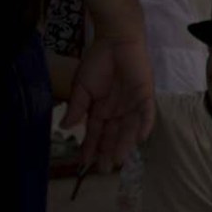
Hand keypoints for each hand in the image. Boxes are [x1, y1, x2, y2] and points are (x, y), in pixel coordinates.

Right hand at [63, 37, 154, 172]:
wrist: (115, 42)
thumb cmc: (98, 63)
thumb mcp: (81, 87)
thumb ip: (76, 107)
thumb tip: (64, 127)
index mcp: (102, 110)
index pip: (96, 133)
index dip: (90, 147)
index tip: (85, 163)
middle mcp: (118, 111)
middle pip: (113, 135)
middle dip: (108, 151)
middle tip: (104, 169)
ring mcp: (133, 104)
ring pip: (130, 128)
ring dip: (125, 143)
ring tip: (119, 159)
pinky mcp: (145, 95)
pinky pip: (147, 112)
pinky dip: (145, 124)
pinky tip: (140, 138)